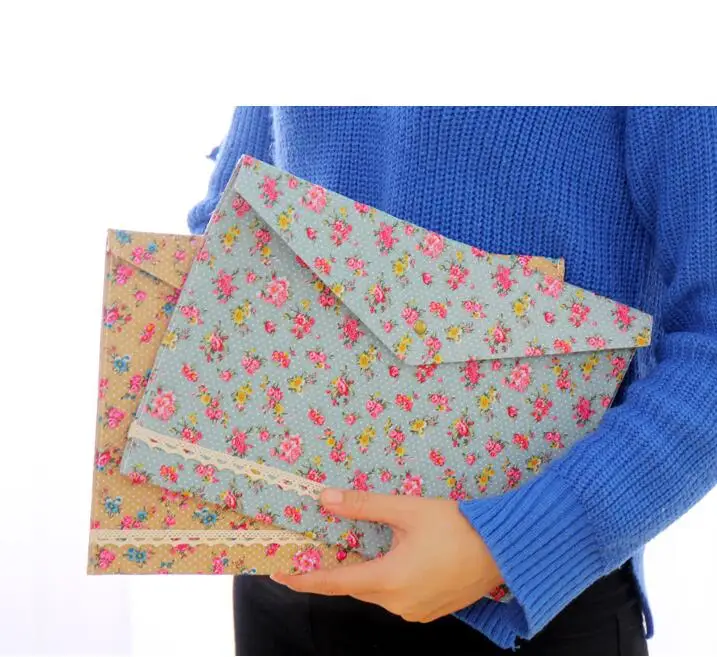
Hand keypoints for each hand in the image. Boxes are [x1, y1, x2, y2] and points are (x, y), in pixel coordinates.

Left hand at [271, 489, 503, 622]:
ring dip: (361, 573)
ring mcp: (415, 611)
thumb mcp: (407, 510)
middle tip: (314, 549)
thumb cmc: (458, 527)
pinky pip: (395, 596)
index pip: (333, 582)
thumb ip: (364, 506)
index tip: (278, 572)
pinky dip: (384, 579)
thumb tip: (325, 499)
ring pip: (375, 591)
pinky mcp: (429, 609)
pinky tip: (387, 559)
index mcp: (388, 580)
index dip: (302, 577)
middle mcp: (398, 603)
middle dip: (333, 570)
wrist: (504, 550)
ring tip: (351, 550)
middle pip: (354, 586)